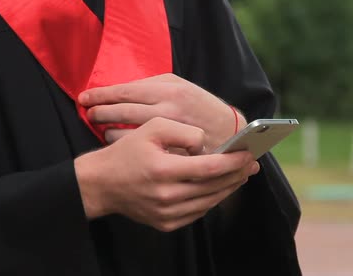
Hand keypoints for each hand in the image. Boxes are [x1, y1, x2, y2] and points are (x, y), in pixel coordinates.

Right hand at [74, 117, 258, 231]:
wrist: (100, 184)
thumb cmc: (127, 152)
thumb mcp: (151, 128)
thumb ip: (183, 132)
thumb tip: (205, 145)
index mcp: (164, 170)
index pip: (211, 168)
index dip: (234, 161)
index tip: (248, 154)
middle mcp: (167, 196)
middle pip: (214, 187)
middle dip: (237, 174)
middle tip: (251, 164)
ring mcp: (167, 213)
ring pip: (209, 201)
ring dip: (228, 188)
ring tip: (240, 175)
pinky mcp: (165, 223)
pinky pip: (197, 212)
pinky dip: (211, 199)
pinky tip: (218, 187)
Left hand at [77, 73, 245, 151]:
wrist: (231, 134)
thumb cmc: (201, 107)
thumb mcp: (181, 87)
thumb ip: (153, 85)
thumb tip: (122, 88)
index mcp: (168, 90)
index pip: (125, 90)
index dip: (101, 94)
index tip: (85, 97)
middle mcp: (167, 110)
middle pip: (120, 111)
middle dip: (100, 112)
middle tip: (89, 113)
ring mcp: (167, 134)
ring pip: (124, 133)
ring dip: (107, 130)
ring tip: (101, 128)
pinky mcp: (168, 152)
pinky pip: (135, 150)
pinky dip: (122, 145)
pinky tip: (117, 143)